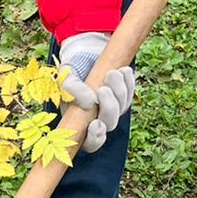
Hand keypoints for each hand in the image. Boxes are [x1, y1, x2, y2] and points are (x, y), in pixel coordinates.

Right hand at [58, 32, 134, 153]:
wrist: (83, 55)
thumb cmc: (71, 71)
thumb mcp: (65, 77)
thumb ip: (71, 88)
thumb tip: (89, 102)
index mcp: (79, 123)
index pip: (91, 143)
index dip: (96, 138)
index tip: (96, 124)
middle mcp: (97, 119)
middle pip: (110, 123)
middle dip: (109, 107)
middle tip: (103, 89)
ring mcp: (112, 109)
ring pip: (122, 108)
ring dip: (120, 91)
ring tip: (112, 73)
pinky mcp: (123, 96)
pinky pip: (130, 94)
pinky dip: (129, 83)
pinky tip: (124, 71)